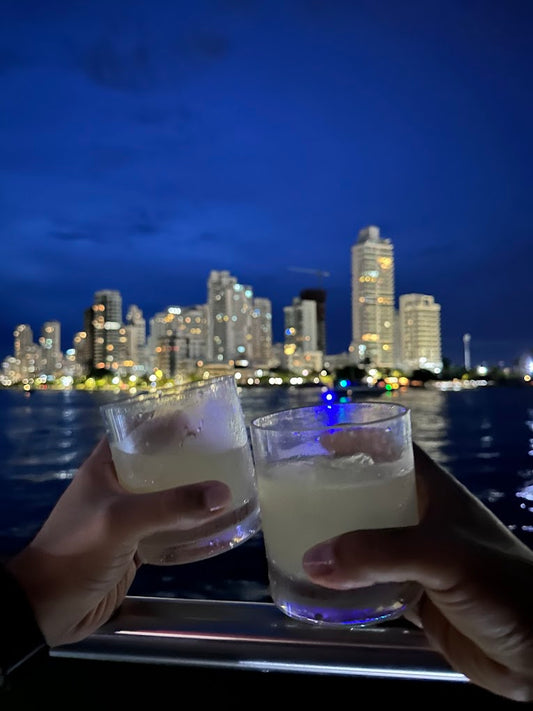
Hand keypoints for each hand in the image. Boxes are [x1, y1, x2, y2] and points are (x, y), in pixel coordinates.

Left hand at [7, 437, 230, 647]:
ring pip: (168, 501)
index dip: (167, 423)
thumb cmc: (76, 552)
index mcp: (106, 468)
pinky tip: (219, 532)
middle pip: (160, 466)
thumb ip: (171, 506)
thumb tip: (223, 493)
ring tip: (231, 489)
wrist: (47, 609)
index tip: (203, 422)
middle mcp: (118, 488)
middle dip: (191, 463)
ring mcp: (128, 520)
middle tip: (228, 457)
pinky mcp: (136, 548)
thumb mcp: (122, 520)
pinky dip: (193, 532)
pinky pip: (171, 533)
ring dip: (195, 499)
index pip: (138, 433)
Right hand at [302, 441, 532, 701]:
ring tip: (297, 538)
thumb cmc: (501, 585)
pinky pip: (371, 584)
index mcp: (434, 493)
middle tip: (295, 495)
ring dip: (337, 541)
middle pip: (371, 495)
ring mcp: (418, 561)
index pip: (392, 450)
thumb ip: (378, 554)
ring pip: (367, 542)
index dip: (359, 440)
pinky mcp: (416, 598)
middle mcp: (422, 521)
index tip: (319, 440)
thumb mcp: (441, 555)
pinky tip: (321, 589)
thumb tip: (313, 560)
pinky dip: (346, 585)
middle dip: (335, 492)